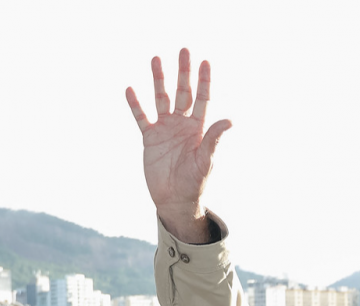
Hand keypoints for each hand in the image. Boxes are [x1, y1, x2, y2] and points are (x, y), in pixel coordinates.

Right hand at [126, 49, 231, 240]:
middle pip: (183, 92)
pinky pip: (141, 117)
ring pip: (160, 99)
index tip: (205, 62)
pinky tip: (130, 89)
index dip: (204, 81)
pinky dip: (135, 104)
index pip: (203, 99)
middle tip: (184, 50)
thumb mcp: (205, 160)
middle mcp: (182, 125)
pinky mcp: (149, 139)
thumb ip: (214, 139)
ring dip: (158, 80)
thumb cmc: (194, 182)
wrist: (175, 200)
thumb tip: (229, 120)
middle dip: (183, 72)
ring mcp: (165, 130)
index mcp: (199, 129)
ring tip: (156, 59)